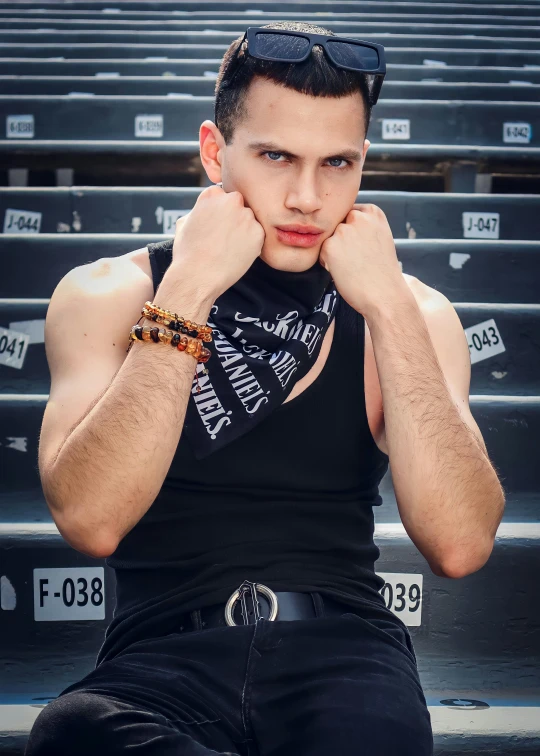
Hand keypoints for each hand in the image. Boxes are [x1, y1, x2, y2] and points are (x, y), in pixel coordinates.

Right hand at [171, 184, 265, 299]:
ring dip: (244, 230)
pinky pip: (258, 235)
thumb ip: (201, 210)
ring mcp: (246, 216)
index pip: (223, 195)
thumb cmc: (188, 253)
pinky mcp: (258, 233)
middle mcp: (231, 200)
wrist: (197, 276)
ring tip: (229, 248)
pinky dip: (251, 244)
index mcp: (212, 195)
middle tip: (225, 237)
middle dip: (235, 218)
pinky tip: (236, 254)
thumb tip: (207, 210)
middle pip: (240, 205)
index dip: (220, 212)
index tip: (216, 225)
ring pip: (250, 220)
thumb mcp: (185, 222)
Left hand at [318, 203, 410, 317]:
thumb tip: (343, 225)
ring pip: (329, 238)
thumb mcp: (381, 237)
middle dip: (341, 240)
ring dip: (334, 251)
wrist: (384, 295)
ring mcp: (343, 231)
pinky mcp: (330, 246)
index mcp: (373, 213)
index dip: (352, 232)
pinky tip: (343, 272)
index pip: (350, 214)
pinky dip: (327, 263)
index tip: (361, 247)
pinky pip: (321, 252)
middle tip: (355, 259)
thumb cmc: (383, 272)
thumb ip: (364, 226)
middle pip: (338, 225)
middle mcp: (358, 217)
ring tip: (351, 266)